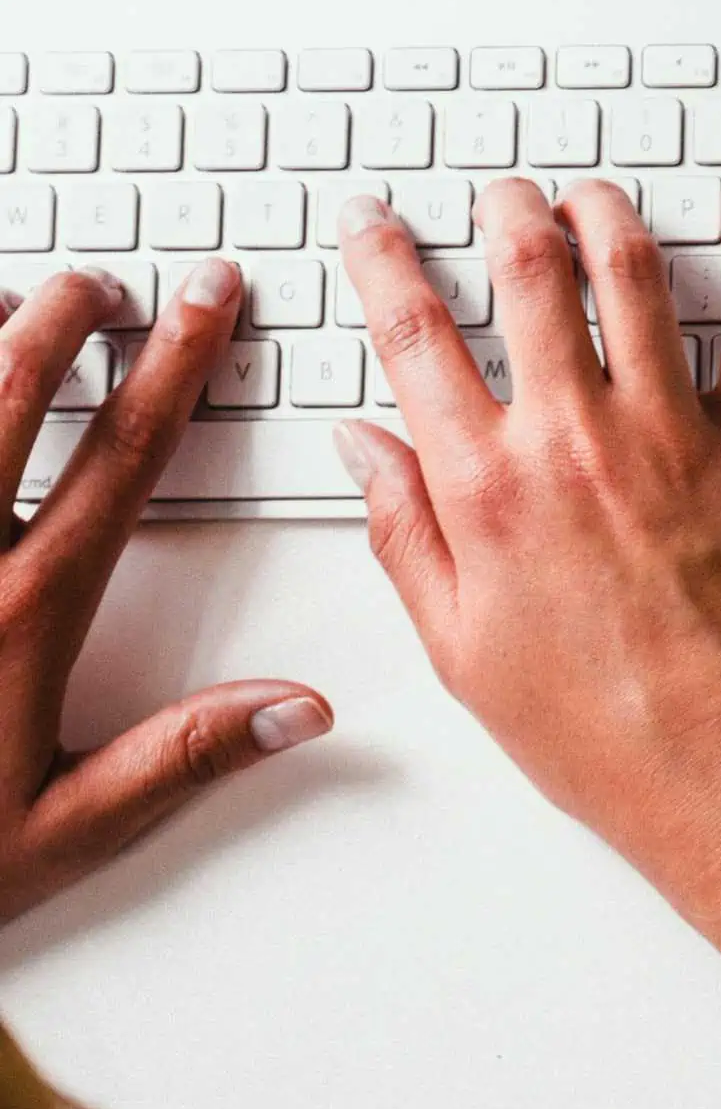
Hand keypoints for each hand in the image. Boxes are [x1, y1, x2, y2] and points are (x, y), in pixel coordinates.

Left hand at [0, 263, 331, 926]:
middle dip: (61, 318)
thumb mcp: (62, 827)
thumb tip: (303, 708)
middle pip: (8, 392)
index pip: (122, 456)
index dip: (174, 366)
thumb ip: (183, 756)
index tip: (204, 304)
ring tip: (7, 300)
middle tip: (98, 281)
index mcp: (21, 611)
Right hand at [333, 176, 720, 909]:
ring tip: (589, 194)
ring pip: (637, 275)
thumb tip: (363, 446)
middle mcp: (580, 444)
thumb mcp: (465, 654)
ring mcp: (681, 439)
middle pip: (530, 274)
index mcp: (489, 492)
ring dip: (607, 212)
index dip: (381, 259)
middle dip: (505, 211)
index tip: (371, 221)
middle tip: (497, 193)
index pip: (414, 335)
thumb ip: (406, 537)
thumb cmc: (610, 738)